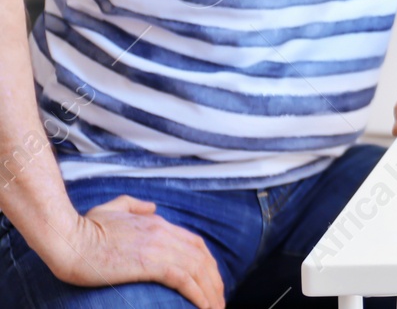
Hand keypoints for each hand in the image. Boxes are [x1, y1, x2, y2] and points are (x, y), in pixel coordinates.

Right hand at [44, 195, 224, 308]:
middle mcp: (163, 233)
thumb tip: (152, 207)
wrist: (68, 239)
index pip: (194, 243)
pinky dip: (198, 294)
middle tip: (219, 300)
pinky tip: (204, 307)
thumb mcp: (112, 209)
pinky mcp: (150, 263)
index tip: (211, 280)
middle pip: (202, 258)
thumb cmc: (83, 227)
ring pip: (197, 270)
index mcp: (157, 223)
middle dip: (214, 281)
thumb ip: (135, 206)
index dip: (207, 263)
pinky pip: (184, 279)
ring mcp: (158, 246)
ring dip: (211, 292)